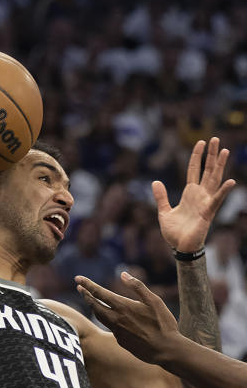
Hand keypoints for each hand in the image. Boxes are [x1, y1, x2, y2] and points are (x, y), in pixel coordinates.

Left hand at [75, 273, 178, 364]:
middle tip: (80, 287)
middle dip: (86, 295)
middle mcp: (116, 319)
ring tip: (90, 299)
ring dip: (94, 307)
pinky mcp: (121, 341)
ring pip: (100, 317)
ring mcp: (117, 331)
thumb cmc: (163, 324)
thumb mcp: (154, 301)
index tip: (77, 278)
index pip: (99, 293)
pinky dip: (108, 319)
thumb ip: (137, 286)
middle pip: (94, 306)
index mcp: (123, 307)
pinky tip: (112, 317)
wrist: (168, 351)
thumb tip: (123, 273)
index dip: (87, 285)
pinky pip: (111, 328)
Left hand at [152, 137, 234, 251]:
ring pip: (214, 180)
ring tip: (225, 150)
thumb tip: (155, 181)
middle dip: (211, 155)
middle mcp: (200, 195)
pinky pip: (216, 200)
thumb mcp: (164, 211)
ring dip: (220, 166)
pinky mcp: (207, 213)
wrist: (179, 248)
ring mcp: (205, 203)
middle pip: (207, 171)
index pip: (194, 170)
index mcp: (189, 194)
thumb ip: (161, 196)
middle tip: (216, 138)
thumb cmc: (174, 232)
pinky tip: (231, 180)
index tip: (201, 142)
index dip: (197, 157)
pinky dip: (223, 191)